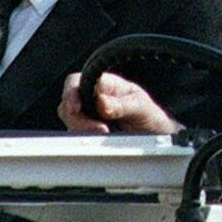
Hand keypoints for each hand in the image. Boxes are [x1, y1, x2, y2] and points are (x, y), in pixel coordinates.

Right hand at [58, 69, 179, 133]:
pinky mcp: (86, 130)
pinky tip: (101, 140)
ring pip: (70, 120)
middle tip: (101, 130)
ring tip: (106, 134)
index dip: (71, 94)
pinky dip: (85, 139)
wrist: (153, 134)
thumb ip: (122, 105)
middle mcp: (91, 97)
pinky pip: (76, 134)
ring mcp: (87, 114)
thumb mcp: (140, 107)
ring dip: (83, 130)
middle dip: (80, 119)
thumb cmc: (147, 114)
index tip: (76, 108)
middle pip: (68, 104)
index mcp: (104, 83)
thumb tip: (101, 102)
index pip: (76, 81)